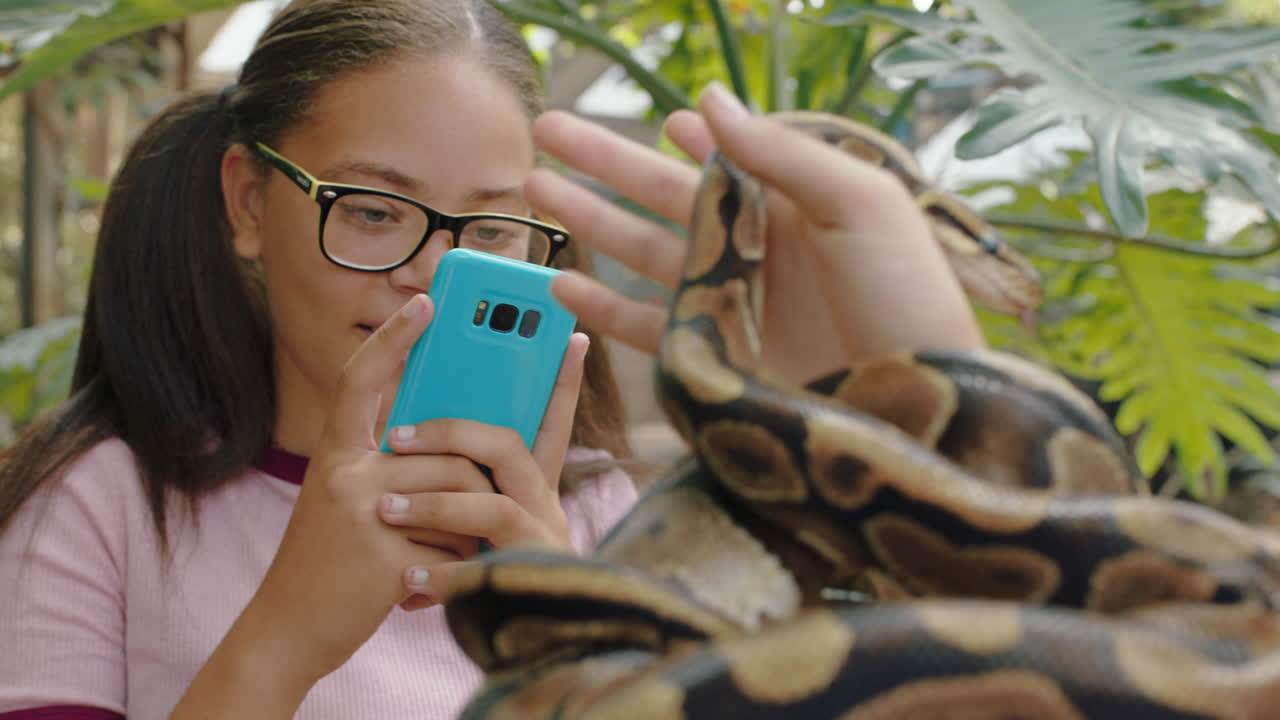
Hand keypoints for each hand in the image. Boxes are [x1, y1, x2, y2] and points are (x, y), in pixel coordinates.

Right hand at [174, 294, 490, 714]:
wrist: (289, 631)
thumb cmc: (332, 561)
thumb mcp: (348, 500)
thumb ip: (388, 465)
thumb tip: (458, 435)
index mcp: (336, 454)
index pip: (361, 379)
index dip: (393, 338)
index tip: (428, 302)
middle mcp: (342, 474)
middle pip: (445, 448)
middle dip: (475, 483)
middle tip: (480, 508)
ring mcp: (360, 513)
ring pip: (460, 493)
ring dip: (470, 529)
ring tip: (452, 554)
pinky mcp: (381, 556)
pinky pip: (456, 543)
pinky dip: (459, 564)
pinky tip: (430, 582)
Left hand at [380, 332, 588, 609]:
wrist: (505, 652)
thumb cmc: (472, 575)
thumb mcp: (469, 522)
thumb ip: (459, 475)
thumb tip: (405, 424)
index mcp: (531, 484)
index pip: (549, 419)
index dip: (559, 377)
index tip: (570, 334)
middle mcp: (545, 505)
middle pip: (511, 446)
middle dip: (452, 432)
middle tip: (395, 435)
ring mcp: (541, 543)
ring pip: (492, 502)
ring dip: (434, 504)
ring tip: (384, 510)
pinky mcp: (528, 583)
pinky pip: (481, 566)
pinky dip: (440, 575)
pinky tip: (406, 582)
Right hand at [526, 82, 983, 384]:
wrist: (925, 414)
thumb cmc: (910, 299)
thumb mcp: (859, 205)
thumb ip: (780, 151)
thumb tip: (708, 97)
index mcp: (797, 206)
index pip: (731, 161)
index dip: (695, 138)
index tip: (664, 118)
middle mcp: (759, 252)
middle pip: (666, 196)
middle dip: (606, 163)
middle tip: (548, 130)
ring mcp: (734, 307)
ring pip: (644, 254)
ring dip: (591, 220)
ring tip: (537, 188)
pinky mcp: (717, 360)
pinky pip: (648, 328)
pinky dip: (605, 309)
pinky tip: (567, 283)